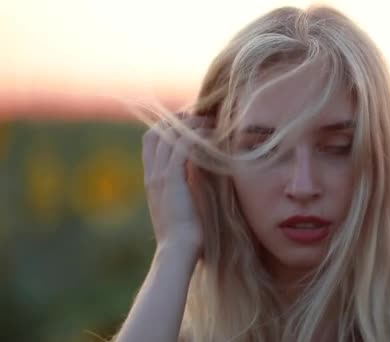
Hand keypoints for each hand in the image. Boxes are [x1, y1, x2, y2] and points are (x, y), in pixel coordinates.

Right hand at [142, 113, 208, 254]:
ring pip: (168, 136)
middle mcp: (152, 175)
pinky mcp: (172, 180)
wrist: (178, 251)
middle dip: (178, 121)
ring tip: (209, 122)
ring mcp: (159, 177)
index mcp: (152, 181)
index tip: (190, 123)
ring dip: (190, 125)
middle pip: (156, 133)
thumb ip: (187, 188)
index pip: (151, 142)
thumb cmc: (186, 235)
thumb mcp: (184, 205)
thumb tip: (202, 174)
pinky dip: (195, 136)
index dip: (168, 127)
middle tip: (202, 117)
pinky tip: (210, 135)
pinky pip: (180, 148)